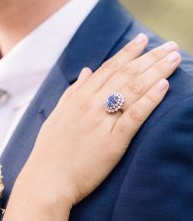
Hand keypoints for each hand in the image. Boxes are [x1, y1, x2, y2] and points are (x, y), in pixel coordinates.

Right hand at [22, 34, 180, 207]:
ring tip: (174, 58)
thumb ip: (73, 92)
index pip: (108, 68)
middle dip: (150, 57)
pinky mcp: (112, 140)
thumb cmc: (51, 151)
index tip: (143, 40)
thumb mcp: (58, 115)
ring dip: (156, 71)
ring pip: (133, 89)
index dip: (128, 52)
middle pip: (126, 74)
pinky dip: (150, 99)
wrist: (47, 180)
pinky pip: (134, 115)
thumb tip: (87, 71)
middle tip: (170, 45)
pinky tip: (164, 86)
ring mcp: (101, 120)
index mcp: (79, 96)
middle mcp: (91, 103)